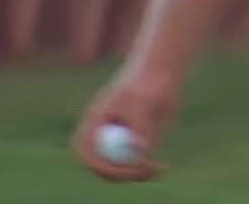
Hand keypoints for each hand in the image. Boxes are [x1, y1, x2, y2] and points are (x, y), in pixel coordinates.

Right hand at [72, 67, 180, 181]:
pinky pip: (135, 167)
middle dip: (122, 174)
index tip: (122, 171)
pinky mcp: (133, 146)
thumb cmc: (150, 81)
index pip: (85, 151)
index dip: (98, 165)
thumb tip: (140, 150)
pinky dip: (146, 171)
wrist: (162, 74)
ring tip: (160, 168)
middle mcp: (102, 134)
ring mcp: (117, 141)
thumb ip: (141, 124)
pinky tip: (162, 167)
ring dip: (138, 174)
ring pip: (121, 169)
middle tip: (146, 173)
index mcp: (95, 120)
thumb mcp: (145, 100)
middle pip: (101, 166)